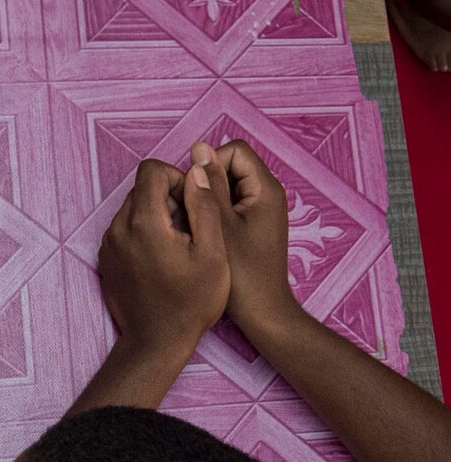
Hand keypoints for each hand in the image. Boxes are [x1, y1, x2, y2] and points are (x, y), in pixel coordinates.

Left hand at [95, 149, 228, 363]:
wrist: (157, 342)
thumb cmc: (191, 302)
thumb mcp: (213, 252)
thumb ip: (204, 206)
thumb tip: (197, 171)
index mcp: (143, 223)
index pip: (152, 170)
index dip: (178, 178)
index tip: (193, 204)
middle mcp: (117, 229)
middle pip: (142, 188)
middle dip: (168, 197)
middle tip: (190, 228)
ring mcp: (108, 245)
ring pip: (133, 208)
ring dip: (157, 215)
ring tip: (178, 245)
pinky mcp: (106, 259)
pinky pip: (125, 230)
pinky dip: (144, 233)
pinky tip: (162, 258)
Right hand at [204, 139, 303, 339]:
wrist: (261, 311)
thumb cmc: (242, 273)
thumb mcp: (218, 225)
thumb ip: (209, 185)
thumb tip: (199, 150)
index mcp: (266, 189)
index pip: (233, 151)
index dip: (208, 166)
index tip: (194, 195)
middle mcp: (269, 195)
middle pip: (230, 167)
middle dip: (207, 183)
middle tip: (193, 213)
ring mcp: (263, 211)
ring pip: (228, 188)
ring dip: (208, 200)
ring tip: (197, 226)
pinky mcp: (255, 225)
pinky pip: (231, 205)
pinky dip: (214, 214)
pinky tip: (205, 236)